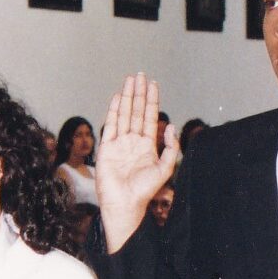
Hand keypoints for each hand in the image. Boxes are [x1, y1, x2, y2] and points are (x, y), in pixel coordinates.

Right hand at [95, 73, 179, 252]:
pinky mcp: (107, 148)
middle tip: (140, 74)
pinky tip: (118, 97)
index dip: (152, 100)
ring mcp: (119, 143)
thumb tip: (170, 125)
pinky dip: (114, 110)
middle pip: (136, 111)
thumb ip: (170, 148)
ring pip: (124, 114)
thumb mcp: (165, 169)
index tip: (153, 84)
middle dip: (139, 92)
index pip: (149, 117)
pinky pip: (111, 125)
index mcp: (147, 145)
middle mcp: (133, 141)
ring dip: (128, 96)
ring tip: (130, 80)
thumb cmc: (145, 191)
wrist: (125, 204)